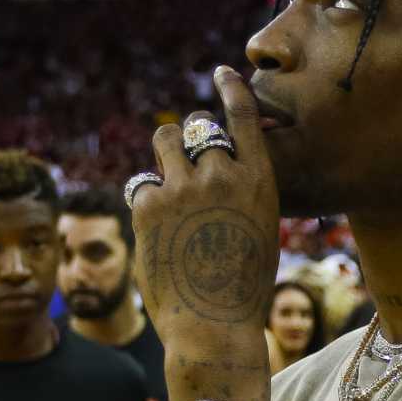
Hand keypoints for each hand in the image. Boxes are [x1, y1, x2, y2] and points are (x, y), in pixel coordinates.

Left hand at [127, 67, 280, 360]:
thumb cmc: (242, 290)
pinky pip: (141, 183)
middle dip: (189, 138)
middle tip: (186, 160)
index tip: (222, 72)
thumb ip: (238, 193)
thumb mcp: (258, 230)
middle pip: (196, 128)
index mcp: (260, 181)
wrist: (213, 328)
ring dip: (164, 154)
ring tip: (167, 182)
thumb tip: (209, 167)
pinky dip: (146, 199)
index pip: (245, 117)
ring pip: (163, 141)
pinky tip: (156, 228)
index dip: (231, 89)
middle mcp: (223, 175)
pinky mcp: (148, 206)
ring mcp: (183, 188)